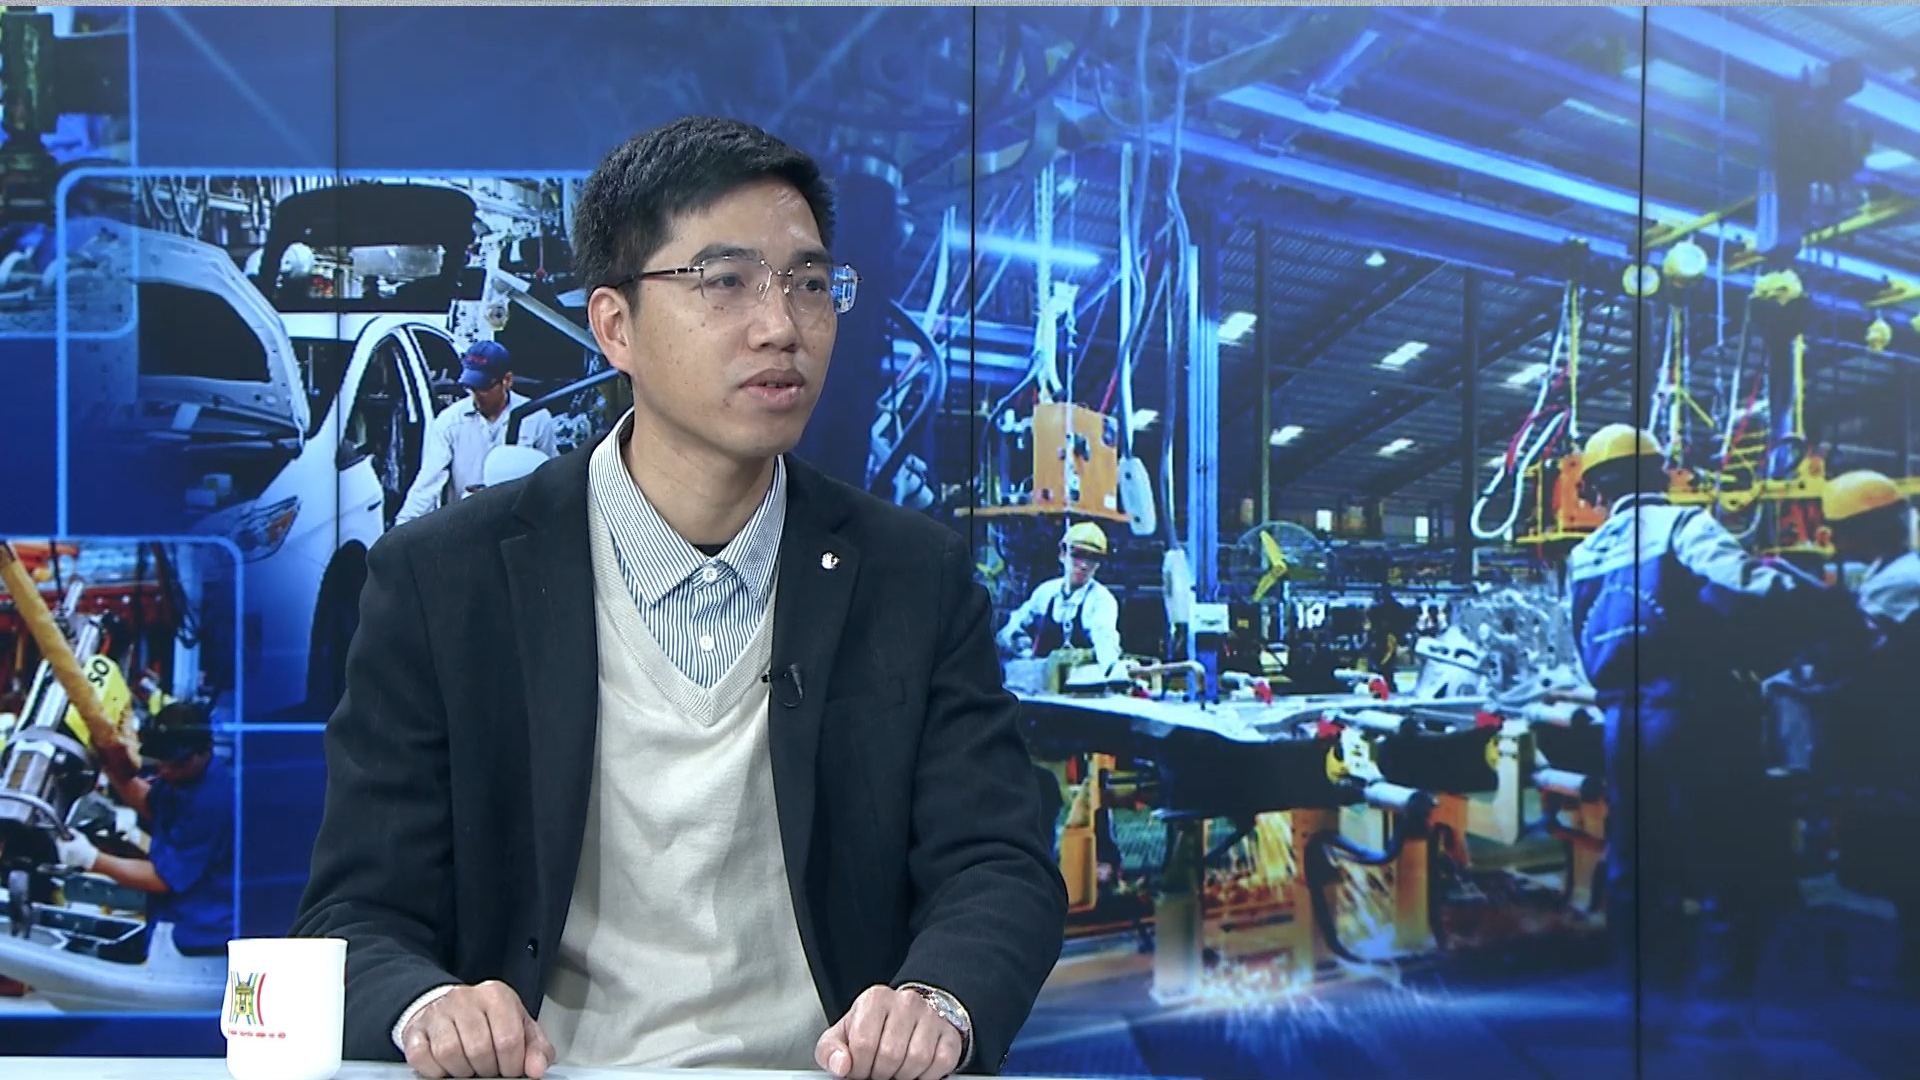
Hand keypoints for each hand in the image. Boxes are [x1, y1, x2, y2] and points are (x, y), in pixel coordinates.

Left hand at [55, 831, 97, 870]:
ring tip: (73, 849)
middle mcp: (61, 853)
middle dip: (63, 844)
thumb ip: (73, 832)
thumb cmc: (85, 847)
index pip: (57, 840)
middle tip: (70, 843)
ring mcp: (62, 858)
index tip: (64, 837)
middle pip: (59, 846)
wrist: (89, 858)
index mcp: (63, 846)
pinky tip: (73, 854)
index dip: (60, 838)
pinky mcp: (64, 862)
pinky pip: (63, 857)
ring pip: (61, 851)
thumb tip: (68, 829)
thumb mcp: (80, 836)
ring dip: (64, 849)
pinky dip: (66, 855)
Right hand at [401, 980, 554, 1078]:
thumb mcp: (519, 1027)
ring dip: (462, 1070)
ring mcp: (437, 1013)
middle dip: (487, 1069)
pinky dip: (435, 1071)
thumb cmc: (487, 1020)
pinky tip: (447, 1066)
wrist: (448, 1007)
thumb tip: (537, 1069)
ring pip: (450, 1053)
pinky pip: (422, 1058)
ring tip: (469, 1067)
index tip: (511, 1071)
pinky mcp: (415, 1029)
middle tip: (489, 1070)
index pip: (509, 1039)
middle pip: (479, 1049)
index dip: (512, 1065)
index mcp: (496, 996)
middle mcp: (465, 999)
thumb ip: (535, 1048)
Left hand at [815, 985, 962, 1079]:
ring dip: (903, 1075)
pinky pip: (940, 1063)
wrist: (907, 1017)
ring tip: (894, 1070)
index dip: (859, 1067)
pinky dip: (926, 1075)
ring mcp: (930, 1016)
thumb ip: (831, 1050)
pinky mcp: (948, 1033)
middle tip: (878, 1072)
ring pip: (917, 1059)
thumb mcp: (844, 1034)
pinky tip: (914, 1070)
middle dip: (880, 1072)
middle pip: (891, 1054)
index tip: (859, 1070)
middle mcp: (906, 1002)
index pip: (864, 1043)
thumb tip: (841, 1065)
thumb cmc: (872, 1027)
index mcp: (875, 999)